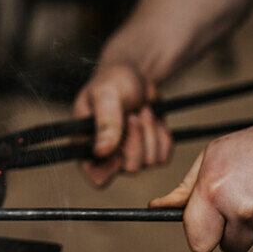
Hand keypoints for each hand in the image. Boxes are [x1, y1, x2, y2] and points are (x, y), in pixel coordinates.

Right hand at [73, 62, 172, 186]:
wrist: (136, 76)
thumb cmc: (113, 81)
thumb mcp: (107, 94)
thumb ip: (105, 121)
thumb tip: (102, 152)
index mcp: (87, 144)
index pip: (96, 175)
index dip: (110, 168)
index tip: (119, 148)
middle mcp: (108, 156)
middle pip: (130, 167)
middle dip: (136, 137)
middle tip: (132, 115)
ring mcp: (130, 155)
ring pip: (149, 161)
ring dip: (150, 132)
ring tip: (141, 111)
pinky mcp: (150, 152)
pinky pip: (164, 156)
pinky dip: (162, 135)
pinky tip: (152, 119)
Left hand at [150, 110, 252, 251]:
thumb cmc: (249, 148)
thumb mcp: (210, 159)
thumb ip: (185, 190)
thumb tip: (158, 208)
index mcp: (214, 191)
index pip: (198, 243)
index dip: (202, 236)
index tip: (208, 226)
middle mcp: (242, 208)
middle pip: (230, 247)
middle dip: (234, 231)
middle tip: (241, 203)